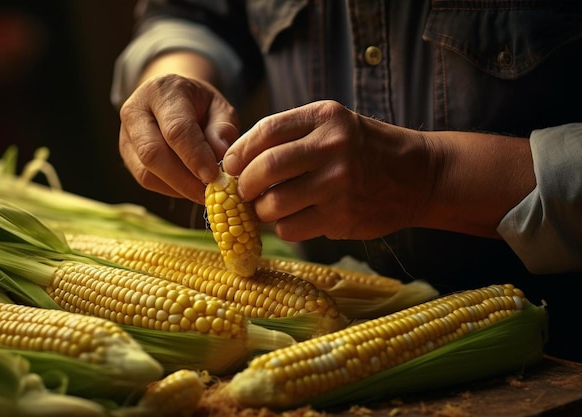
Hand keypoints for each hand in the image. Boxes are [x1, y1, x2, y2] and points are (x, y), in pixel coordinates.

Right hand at [119, 74, 239, 203]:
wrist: (172, 99)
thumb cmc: (200, 105)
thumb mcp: (219, 107)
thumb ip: (222, 129)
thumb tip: (220, 156)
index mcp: (163, 91)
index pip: (176, 129)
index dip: (195, 156)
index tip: (214, 176)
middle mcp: (136, 110)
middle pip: (153, 153)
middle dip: (184, 179)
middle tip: (210, 192)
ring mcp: (125, 134)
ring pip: (146, 171)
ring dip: (178, 187)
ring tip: (203, 191)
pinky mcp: (126, 154)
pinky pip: (146, 179)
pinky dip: (170, 189)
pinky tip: (189, 187)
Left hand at [223, 100, 436, 240]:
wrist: (418, 175)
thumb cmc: (365, 148)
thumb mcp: (334, 125)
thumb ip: (290, 135)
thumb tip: (237, 161)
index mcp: (326, 118)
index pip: (266, 131)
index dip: (239, 152)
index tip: (231, 165)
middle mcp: (332, 148)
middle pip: (265, 168)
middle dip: (244, 184)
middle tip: (244, 190)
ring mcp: (338, 185)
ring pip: (274, 204)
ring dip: (261, 210)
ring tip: (268, 207)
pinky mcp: (342, 217)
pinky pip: (291, 228)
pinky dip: (283, 227)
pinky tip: (292, 219)